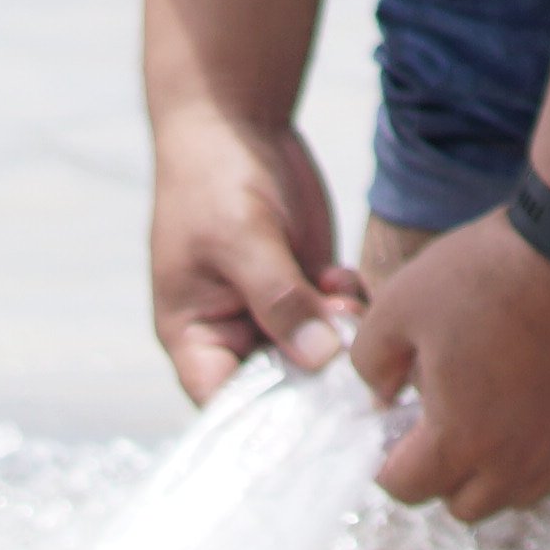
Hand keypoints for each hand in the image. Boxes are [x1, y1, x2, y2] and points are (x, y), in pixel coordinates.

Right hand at [149, 103, 361, 403]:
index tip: (316, 427)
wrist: (235, 120)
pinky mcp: (307, 290)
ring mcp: (275, 315)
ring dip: (340, 344)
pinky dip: (351, 312)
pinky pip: (338, 324)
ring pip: (318, 358)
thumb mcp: (242, 238)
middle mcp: (235, 336)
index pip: (226, 407)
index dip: (266, 428)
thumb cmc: (213, 179)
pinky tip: (345, 280)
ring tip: (341, 304)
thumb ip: (279, 300)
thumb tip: (319, 360)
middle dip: (319, 384)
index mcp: (196, 337)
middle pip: (281, 391)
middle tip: (354, 369)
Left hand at [353, 218, 549, 521]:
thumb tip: (380, 394)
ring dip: (496, 471)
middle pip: (468, 505)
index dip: (389, 466)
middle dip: (443, 477)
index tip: (391, 438)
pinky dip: (546, 445)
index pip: (408, 489)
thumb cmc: (487, 271)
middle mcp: (517, 458)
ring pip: (521, 493)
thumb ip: (371, 362)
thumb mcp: (399, 303)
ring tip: (487, 420)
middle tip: (437, 428)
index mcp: (459, 438)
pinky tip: (538, 403)